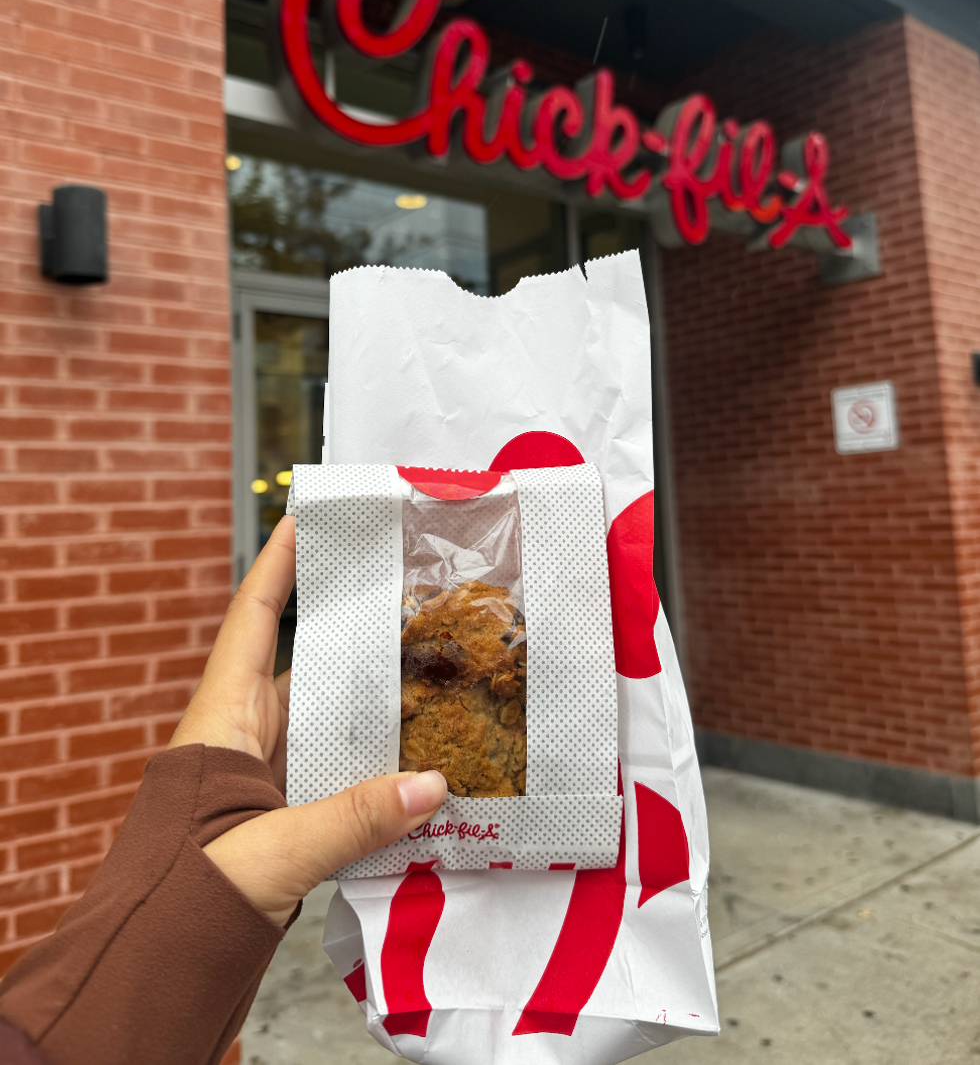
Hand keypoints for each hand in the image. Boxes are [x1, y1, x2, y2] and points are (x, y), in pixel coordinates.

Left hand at [170, 515, 446, 923]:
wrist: (147, 973)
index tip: (305, 517)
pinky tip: (413, 776)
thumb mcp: (272, 850)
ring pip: (321, 730)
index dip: (278, 565)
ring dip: (368, 716)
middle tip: (410, 611)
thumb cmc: (183, 899)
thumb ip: (353, 818)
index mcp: (222, 722)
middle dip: (353, 643)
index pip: (253, 621)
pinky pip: (328, 780)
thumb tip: (434, 783)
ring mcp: (256, 784)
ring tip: (433, 688)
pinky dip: (367, 773)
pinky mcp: (273, 824)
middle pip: (302, 672)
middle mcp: (238, 742)